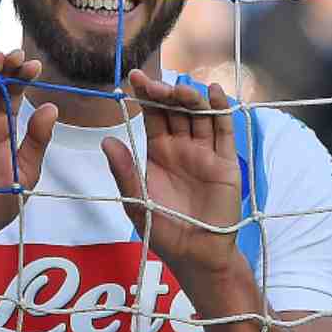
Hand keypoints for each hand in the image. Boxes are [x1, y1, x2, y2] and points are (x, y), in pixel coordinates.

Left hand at [101, 70, 241, 275]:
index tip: (134, 77)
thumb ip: (124, 172)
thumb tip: (106, 140)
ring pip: (199, 115)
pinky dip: (220, 110)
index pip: (152, 115)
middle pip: (176, 110)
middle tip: (154, 85)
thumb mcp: (136, 201)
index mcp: (158, 152)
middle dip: (165, 93)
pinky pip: (224, 131)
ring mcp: (205, 152)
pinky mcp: (226, 162)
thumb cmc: (164, 230)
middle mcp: (182, 146)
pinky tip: (214, 92)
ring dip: (190, 98)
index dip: (145, 95)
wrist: (196, 254)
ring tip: (180, 88)